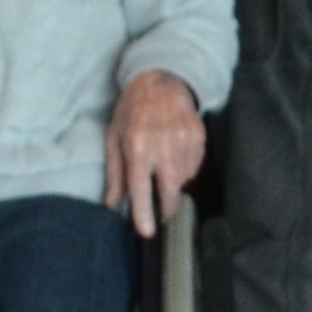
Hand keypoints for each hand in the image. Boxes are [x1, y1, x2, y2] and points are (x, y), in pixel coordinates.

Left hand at [106, 69, 206, 235]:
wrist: (161, 79)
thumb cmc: (131, 110)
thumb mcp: (114, 138)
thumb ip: (114, 173)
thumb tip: (112, 205)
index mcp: (137, 147)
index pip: (140, 188)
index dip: (143, 213)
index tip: (146, 232)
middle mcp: (162, 146)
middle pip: (170, 191)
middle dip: (166, 208)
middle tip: (161, 213)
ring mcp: (184, 141)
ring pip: (183, 181)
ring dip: (173, 184)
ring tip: (162, 166)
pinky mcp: (199, 137)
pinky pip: (194, 167)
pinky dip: (184, 169)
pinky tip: (174, 155)